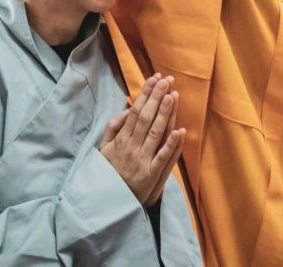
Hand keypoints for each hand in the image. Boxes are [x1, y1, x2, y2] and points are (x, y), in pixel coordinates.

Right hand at [100, 74, 185, 206]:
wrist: (107, 202)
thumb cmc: (107, 172)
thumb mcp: (102, 148)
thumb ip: (112, 128)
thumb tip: (126, 110)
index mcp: (120, 139)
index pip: (135, 112)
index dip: (146, 94)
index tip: (155, 79)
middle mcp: (131, 147)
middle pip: (146, 118)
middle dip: (157, 97)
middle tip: (167, 80)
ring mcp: (142, 160)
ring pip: (155, 132)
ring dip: (165, 113)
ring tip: (173, 95)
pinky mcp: (151, 175)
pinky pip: (162, 157)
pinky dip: (171, 144)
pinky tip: (180, 130)